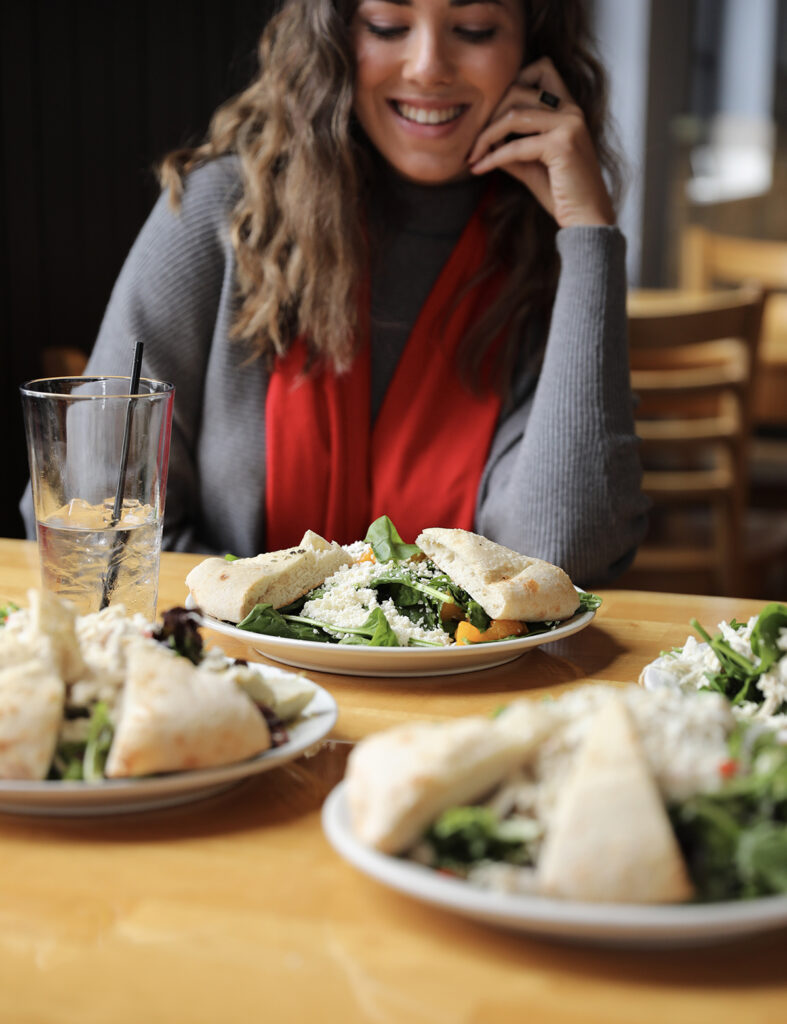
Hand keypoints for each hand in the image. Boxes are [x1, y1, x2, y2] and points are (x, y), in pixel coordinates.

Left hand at [467, 57, 614, 228]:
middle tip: (473, 141)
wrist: (587, 219)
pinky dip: (493, 157)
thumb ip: (511, 147)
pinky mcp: (563, 145)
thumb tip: (484, 139)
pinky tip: (479, 168)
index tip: (493, 116)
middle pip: (518, 89)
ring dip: (485, 136)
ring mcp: (569, 125)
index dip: (513, 83)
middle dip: (489, 114)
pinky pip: (516, 146)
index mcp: (568, 110)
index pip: (541, 69)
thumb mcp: (532, 165)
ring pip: (514, 115)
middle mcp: (571, 111)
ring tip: (472, 155)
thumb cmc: (562, 195)